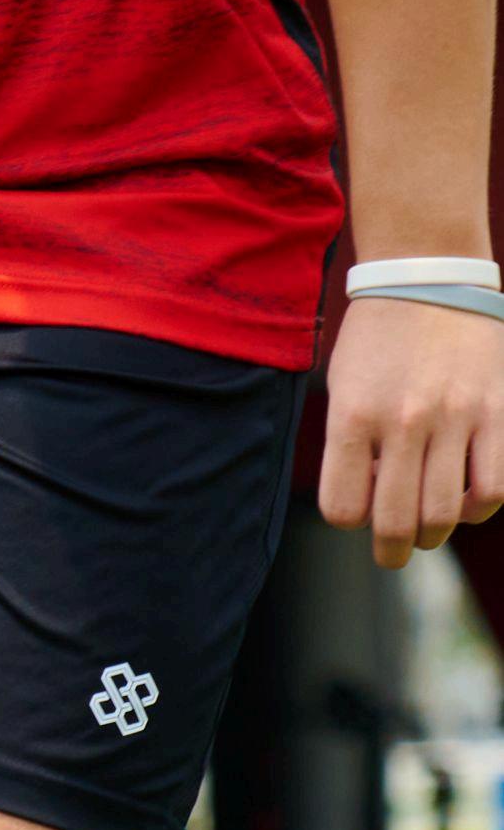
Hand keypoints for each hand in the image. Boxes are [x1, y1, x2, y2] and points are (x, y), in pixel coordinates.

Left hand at [320, 295, 503, 566]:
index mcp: (353, 415)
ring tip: (429, 528)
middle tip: (393, 553)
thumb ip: (349, 444)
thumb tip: (368, 503)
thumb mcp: (342, 385)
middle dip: (392, 550)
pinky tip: (465, 497)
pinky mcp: (497, 414)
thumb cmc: (378, 337)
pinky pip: (493, 490)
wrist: (429, 276)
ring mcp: (454, 419)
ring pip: (445, 515)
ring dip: (433, 534)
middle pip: (395, 523)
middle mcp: (402, 421)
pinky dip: (477, 508)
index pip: (343, 509)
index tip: (357, 510)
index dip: (349, 520)